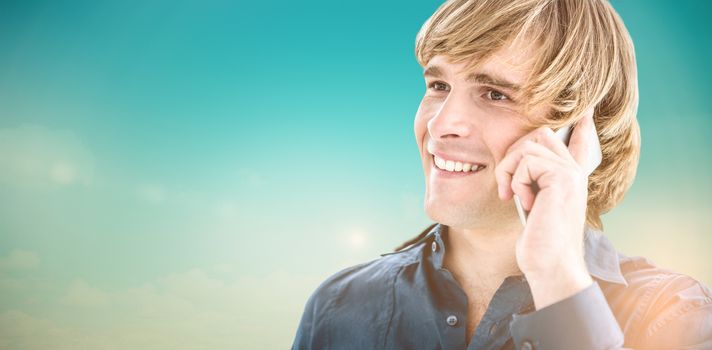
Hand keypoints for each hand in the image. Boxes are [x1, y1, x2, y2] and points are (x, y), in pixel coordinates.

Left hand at [495, 108, 600, 308]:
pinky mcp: (562, 178)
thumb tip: (518, 162)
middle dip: (513, 152)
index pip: (581, 142)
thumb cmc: (538, 241)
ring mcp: (571, 173)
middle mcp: (575, 171)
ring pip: (528, 146)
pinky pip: (526, 162)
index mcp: (571, 177)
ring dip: (509, 170)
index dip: (581, 125)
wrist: (550, 265)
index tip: (584, 111)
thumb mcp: (534, 205)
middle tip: (506, 183)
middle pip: (541, 133)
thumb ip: (534, 183)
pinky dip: (515, 181)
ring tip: (512, 195)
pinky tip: (523, 203)